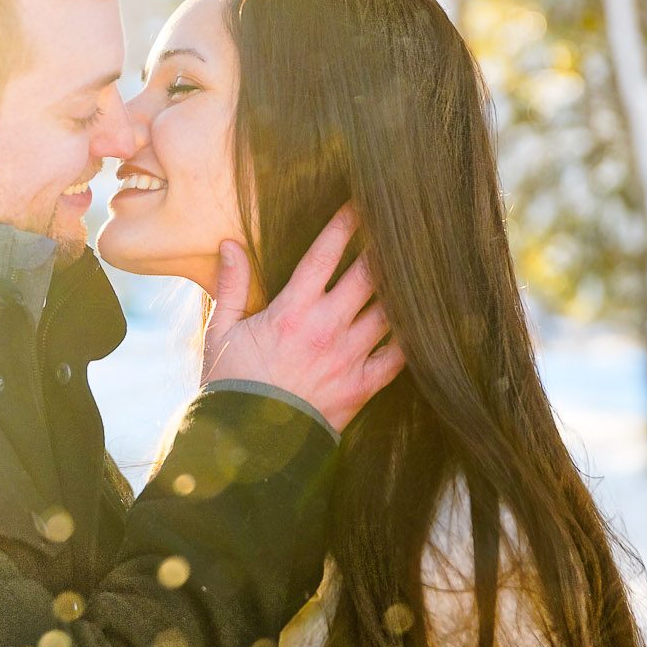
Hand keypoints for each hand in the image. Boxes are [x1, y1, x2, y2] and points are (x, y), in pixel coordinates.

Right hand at [202, 203, 404, 431]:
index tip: (362, 201)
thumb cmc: (230, 385)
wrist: (247, 445)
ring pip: (389, 310)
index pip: (325, 254)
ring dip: (403, 287)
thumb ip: (231, 285)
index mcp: (292, 310)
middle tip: (400, 226)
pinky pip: (399, 356)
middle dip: (385, 246)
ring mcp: (349, 356)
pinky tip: (425, 320)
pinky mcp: (362, 386)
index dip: (346, 223)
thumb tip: (231, 245)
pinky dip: (413, 337)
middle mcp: (326, 327)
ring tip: (418, 266)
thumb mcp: (220, 331)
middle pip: (368, 274)